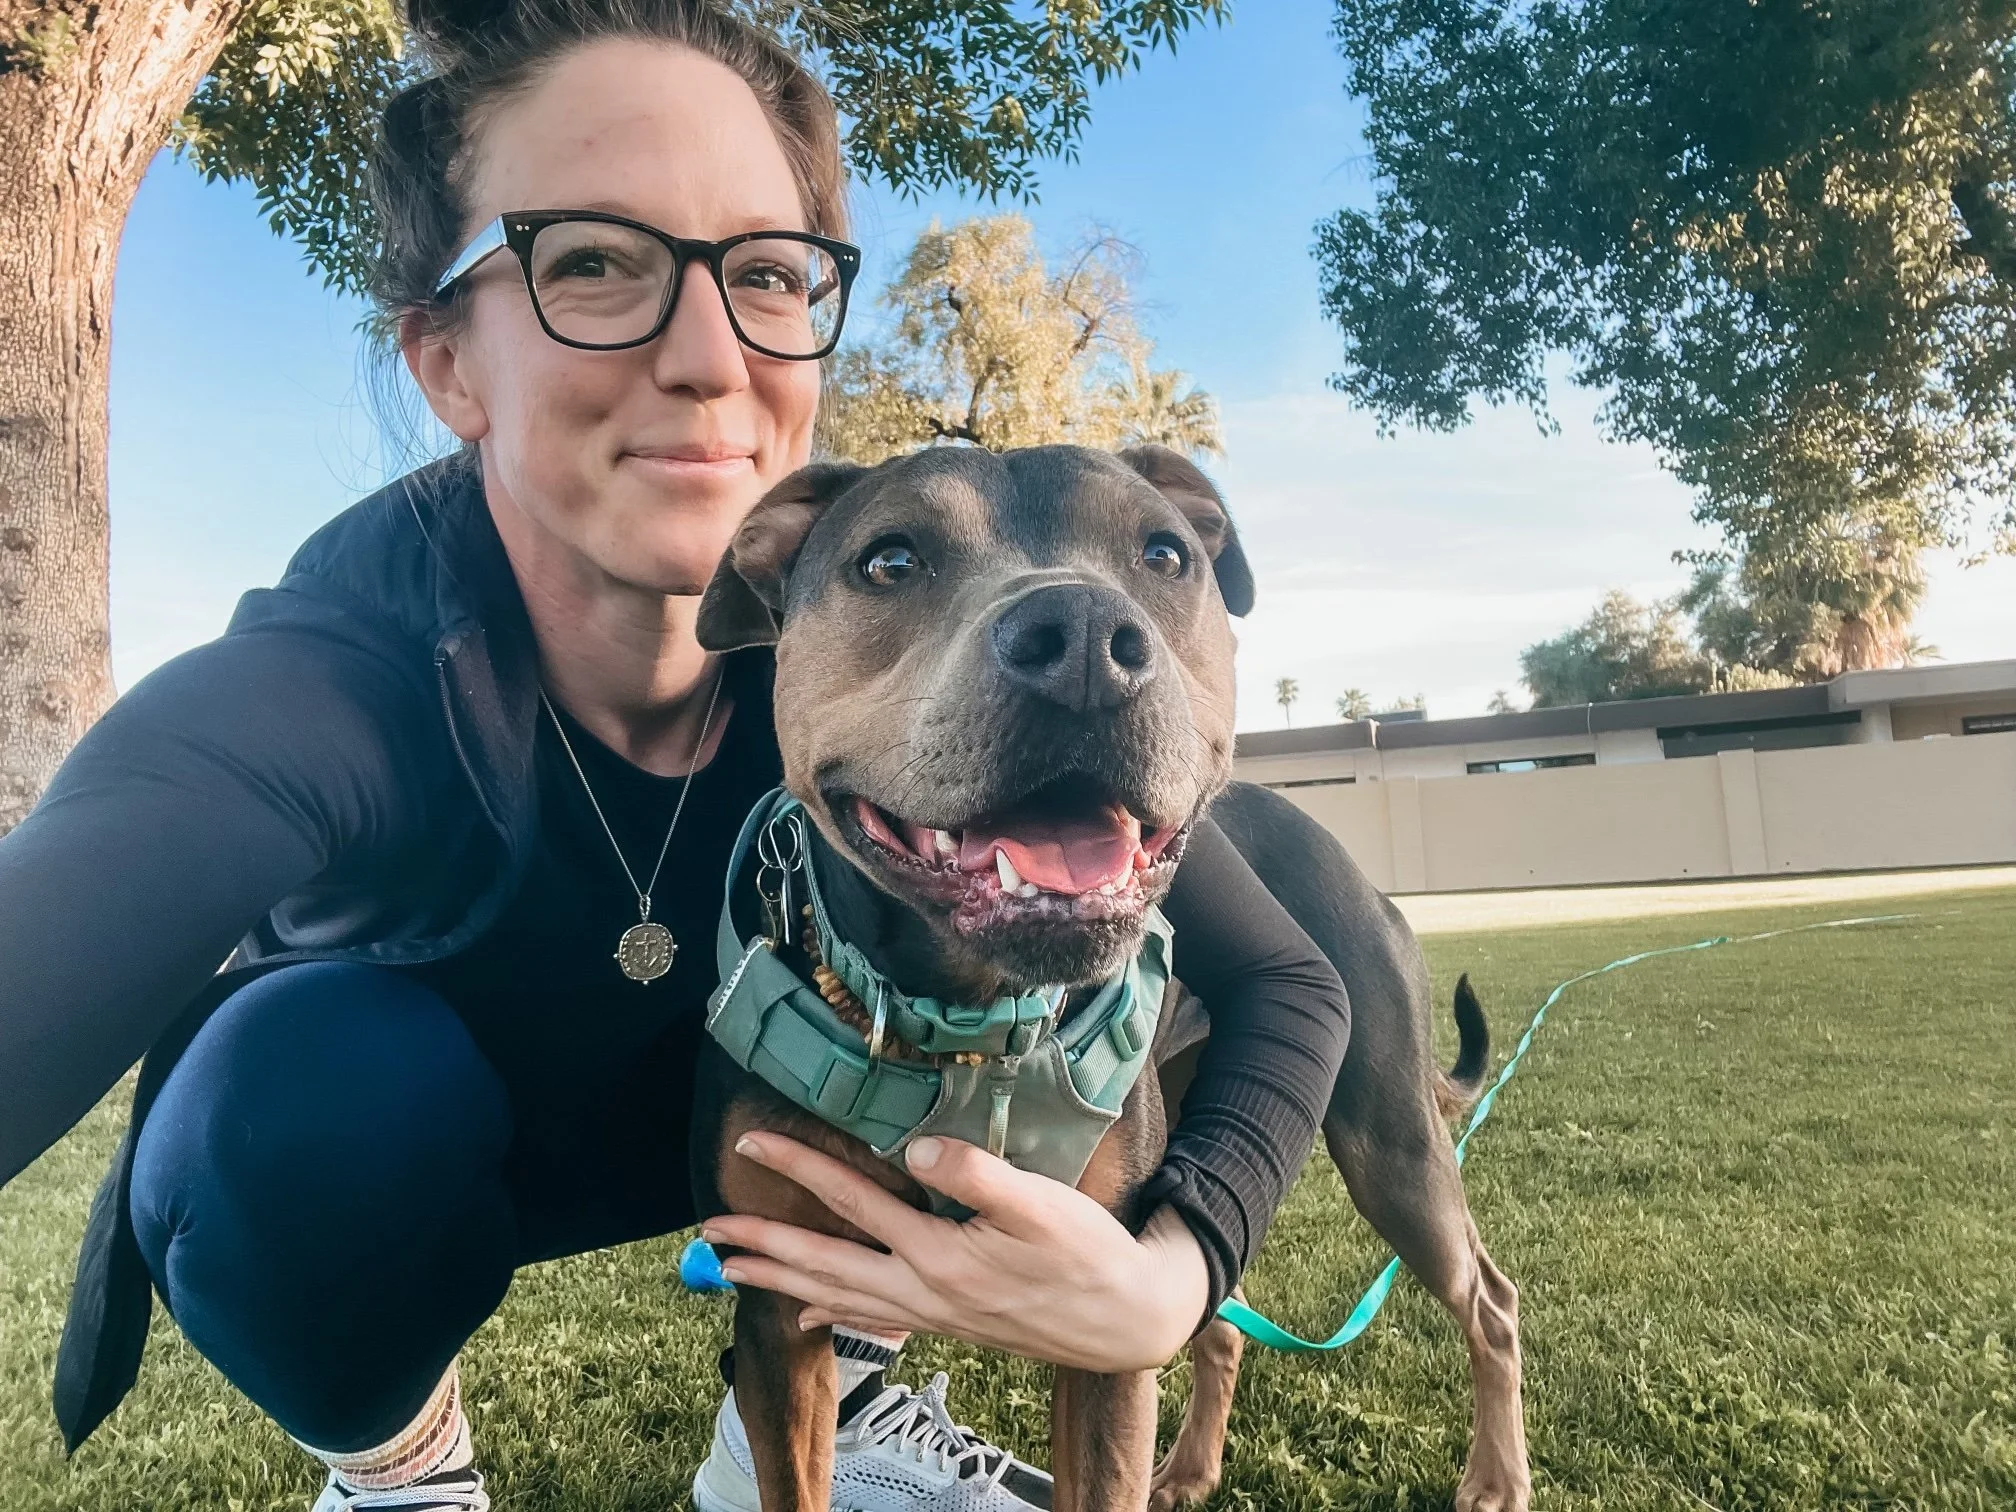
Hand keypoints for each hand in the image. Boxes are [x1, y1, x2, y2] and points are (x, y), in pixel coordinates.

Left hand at [700, 1132, 1209, 1373]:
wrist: (1129, 1320)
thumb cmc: (1090, 1257)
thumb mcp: (1042, 1205)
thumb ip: (979, 1173)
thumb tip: (918, 1148)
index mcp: (937, 1257)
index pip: (852, 1204)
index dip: (800, 1170)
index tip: (752, 1144)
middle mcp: (923, 1291)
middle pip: (825, 1264)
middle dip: (762, 1246)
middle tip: (706, 1234)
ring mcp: (933, 1313)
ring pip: (839, 1295)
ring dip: (781, 1282)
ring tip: (731, 1274)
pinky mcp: (950, 1321)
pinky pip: (870, 1316)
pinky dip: (832, 1312)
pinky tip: (810, 1314)